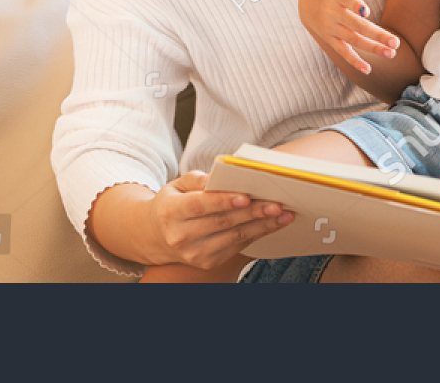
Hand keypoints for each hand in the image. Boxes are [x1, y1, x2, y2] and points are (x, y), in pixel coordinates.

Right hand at [145, 171, 293, 268]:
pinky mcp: (207, 262)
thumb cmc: (172, 203)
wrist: (157, 236)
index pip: (201, 206)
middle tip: (277, 203)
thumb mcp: (177, 185)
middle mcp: (181, 237)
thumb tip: (219, 176)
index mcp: (171, 212)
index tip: (247, 195)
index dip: (224, 201)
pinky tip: (272, 224)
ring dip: (262, 225)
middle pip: (222, 222)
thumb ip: (198, 180)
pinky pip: (237, 246)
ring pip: (234, 237)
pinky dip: (257, 234)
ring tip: (283, 214)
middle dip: (253, 212)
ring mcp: (195, 254)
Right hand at [297, 0, 398, 74]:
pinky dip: (354, 61)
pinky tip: (368, 70)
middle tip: (396, 43)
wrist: (306, 1)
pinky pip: (342, 52)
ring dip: (371, 48)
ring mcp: (331, 27)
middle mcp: (333, 12)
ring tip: (391, 53)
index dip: (356, 5)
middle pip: (356, 25)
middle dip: (376, 34)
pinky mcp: (330, 39)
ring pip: (353, 39)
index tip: (365, 11)